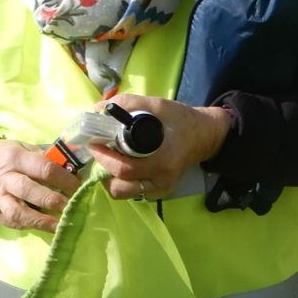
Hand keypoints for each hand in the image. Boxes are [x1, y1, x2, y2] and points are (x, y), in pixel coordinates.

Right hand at [0, 137, 79, 232]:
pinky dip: (28, 225)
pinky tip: (43, 226)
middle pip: (31, 191)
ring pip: (18, 212)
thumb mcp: (19, 147)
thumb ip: (41, 157)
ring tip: (59, 225)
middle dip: (54, 201)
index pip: (43, 169)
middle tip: (72, 207)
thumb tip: (69, 168)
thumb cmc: (0, 155)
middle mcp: (5, 178)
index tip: (79, 187)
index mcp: (15, 158)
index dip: (63, 179)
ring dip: (41, 221)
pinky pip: (11, 221)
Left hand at [92, 95, 232, 201]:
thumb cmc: (180, 119)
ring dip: (109, 178)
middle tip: (99, 150)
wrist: (203, 136)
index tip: (94, 142)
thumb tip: (97, 109)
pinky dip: (121, 181)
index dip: (104, 157)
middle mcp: (162, 179)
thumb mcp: (156, 105)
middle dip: (102, 168)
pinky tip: (121, 165)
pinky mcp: (159, 192)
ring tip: (108, 159)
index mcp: (163, 159)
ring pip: (122, 194)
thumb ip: (127, 104)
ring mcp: (161, 189)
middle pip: (119, 186)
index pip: (124, 168)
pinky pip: (132, 192)